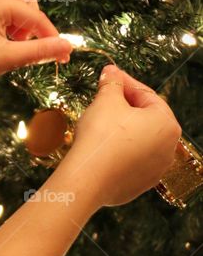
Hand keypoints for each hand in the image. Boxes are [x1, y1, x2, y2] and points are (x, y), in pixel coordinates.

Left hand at [0, 0, 72, 88]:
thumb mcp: (6, 59)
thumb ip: (39, 51)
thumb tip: (67, 47)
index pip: (35, 16)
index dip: (51, 36)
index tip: (62, 57)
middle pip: (25, 0)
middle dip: (33, 24)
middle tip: (27, 48)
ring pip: (10, 1)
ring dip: (19, 20)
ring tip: (12, 45)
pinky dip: (4, 20)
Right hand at [62, 64, 181, 207]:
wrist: (87, 178)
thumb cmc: (101, 136)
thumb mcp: (106, 100)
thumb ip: (112, 82)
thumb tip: (111, 71)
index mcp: (167, 124)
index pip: (147, 96)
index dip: (125, 82)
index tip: (109, 75)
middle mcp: (168, 148)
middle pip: (145, 119)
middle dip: (125, 106)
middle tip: (104, 97)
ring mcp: (156, 169)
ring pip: (138, 141)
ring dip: (122, 129)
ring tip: (100, 122)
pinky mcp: (140, 184)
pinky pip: (130, 160)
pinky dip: (119, 151)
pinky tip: (101, 146)